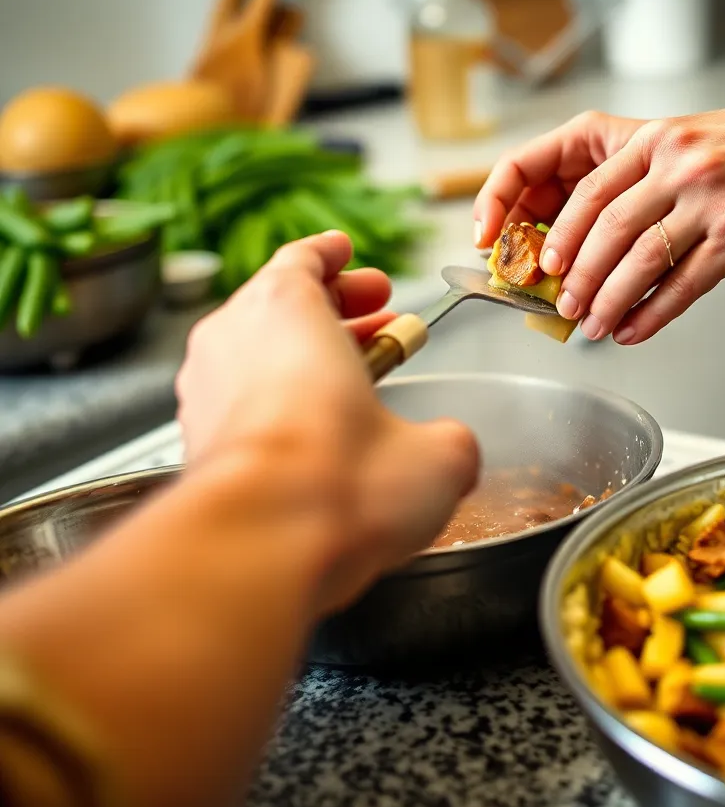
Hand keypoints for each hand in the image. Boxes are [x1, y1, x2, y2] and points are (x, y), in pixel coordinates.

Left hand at [175, 232, 479, 601]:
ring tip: (358, 376)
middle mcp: (230, 340)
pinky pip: (238, 402)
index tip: (348, 252)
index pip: (301, 259)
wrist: (256, 553)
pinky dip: (277, 401)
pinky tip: (316, 434)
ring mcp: (201, 394)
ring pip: (256, 353)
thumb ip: (449, 439)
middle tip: (381, 315)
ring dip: (306, 355)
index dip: (332, 256)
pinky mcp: (192, 447)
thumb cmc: (338, 483)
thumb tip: (450, 450)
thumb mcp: (438, 455)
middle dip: (336, 309)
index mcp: (284, 308)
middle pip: (279, 303)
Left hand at [475, 71, 724, 343]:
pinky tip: (633, 330)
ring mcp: (711, 202)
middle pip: (606, 229)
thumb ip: (649, 175)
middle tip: (563, 303)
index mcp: (658, 140)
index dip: (558, 231)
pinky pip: (685, 284)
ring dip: (608, 301)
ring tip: (592, 325)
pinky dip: (652, 314)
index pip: (589, 190)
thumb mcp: (693, 137)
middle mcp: (680, 167)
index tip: (544, 260)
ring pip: (639, 261)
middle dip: (576, 276)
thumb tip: (606, 235)